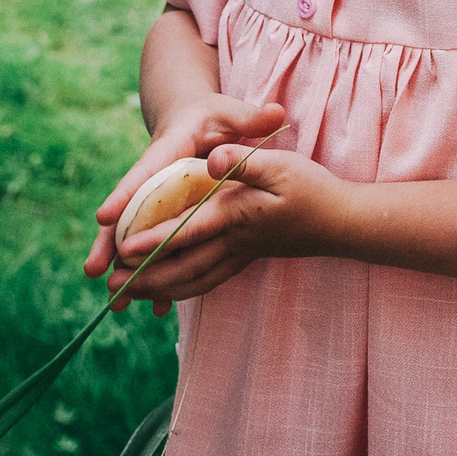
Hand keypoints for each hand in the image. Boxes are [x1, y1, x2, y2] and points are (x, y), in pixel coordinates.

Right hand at [82, 93, 286, 300]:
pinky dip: (153, 272)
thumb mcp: (232, 113)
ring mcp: (154, 200)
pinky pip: (151, 244)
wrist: (194, 118)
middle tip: (93, 270)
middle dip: (109, 241)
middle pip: (127, 211)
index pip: (144, 172)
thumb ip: (252, 118)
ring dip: (123, 267)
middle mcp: (154, 178)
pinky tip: (158, 306)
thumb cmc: (215, 116)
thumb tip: (276, 113)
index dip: (124, 194)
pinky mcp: (162, 215)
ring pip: (133, 234)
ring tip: (117, 301)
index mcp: (168, 150)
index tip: (103, 216)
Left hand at [103, 143, 342, 310]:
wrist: (343, 222)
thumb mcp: (281, 164)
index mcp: (237, 216)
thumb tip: (211, 160)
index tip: (126, 248)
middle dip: (147, 276)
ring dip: (160, 289)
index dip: (157, 239)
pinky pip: (209, 280)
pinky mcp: (247, 257)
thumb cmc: (313, 189)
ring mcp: (241, 254)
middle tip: (112, 285)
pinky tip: (169, 293)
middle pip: (184, 265)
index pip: (190, 230)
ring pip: (194, 278)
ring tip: (129, 295)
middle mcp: (235, 241)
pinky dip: (185, 289)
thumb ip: (244, 162)